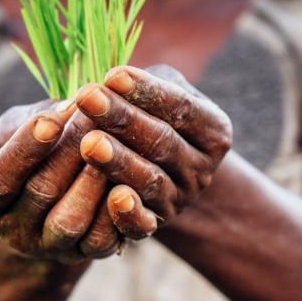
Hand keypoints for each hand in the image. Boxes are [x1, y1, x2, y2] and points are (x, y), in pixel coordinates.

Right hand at [0, 100, 121, 262]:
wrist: (52, 202)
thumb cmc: (33, 151)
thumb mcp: (17, 130)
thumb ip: (32, 118)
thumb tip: (69, 107)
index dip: (25, 149)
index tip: (51, 120)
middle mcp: (12, 230)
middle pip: (41, 193)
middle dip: (70, 151)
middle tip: (95, 115)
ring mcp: (49, 248)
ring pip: (71, 220)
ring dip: (93, 180)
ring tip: (112, 143)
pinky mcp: (84, 255)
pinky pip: (102, 240)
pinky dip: (116, 209)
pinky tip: (128, 177)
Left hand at [75, 65, 232, 238]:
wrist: (164, 173)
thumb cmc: (155, 117)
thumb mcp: (161, 94)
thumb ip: (143, 87)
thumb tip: (107, 83)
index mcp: (212, 130)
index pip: (181, 107)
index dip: (146, 91)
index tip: (113, 75)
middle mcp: (201, 169)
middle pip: (163, 142)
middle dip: (123, 119)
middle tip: (88, 98)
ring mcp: (180, 200)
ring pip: (150, 181)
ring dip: (119, 161)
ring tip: (89, 142)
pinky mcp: (155, 225)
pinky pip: (143, 224)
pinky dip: (129, 213)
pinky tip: (113, 197)